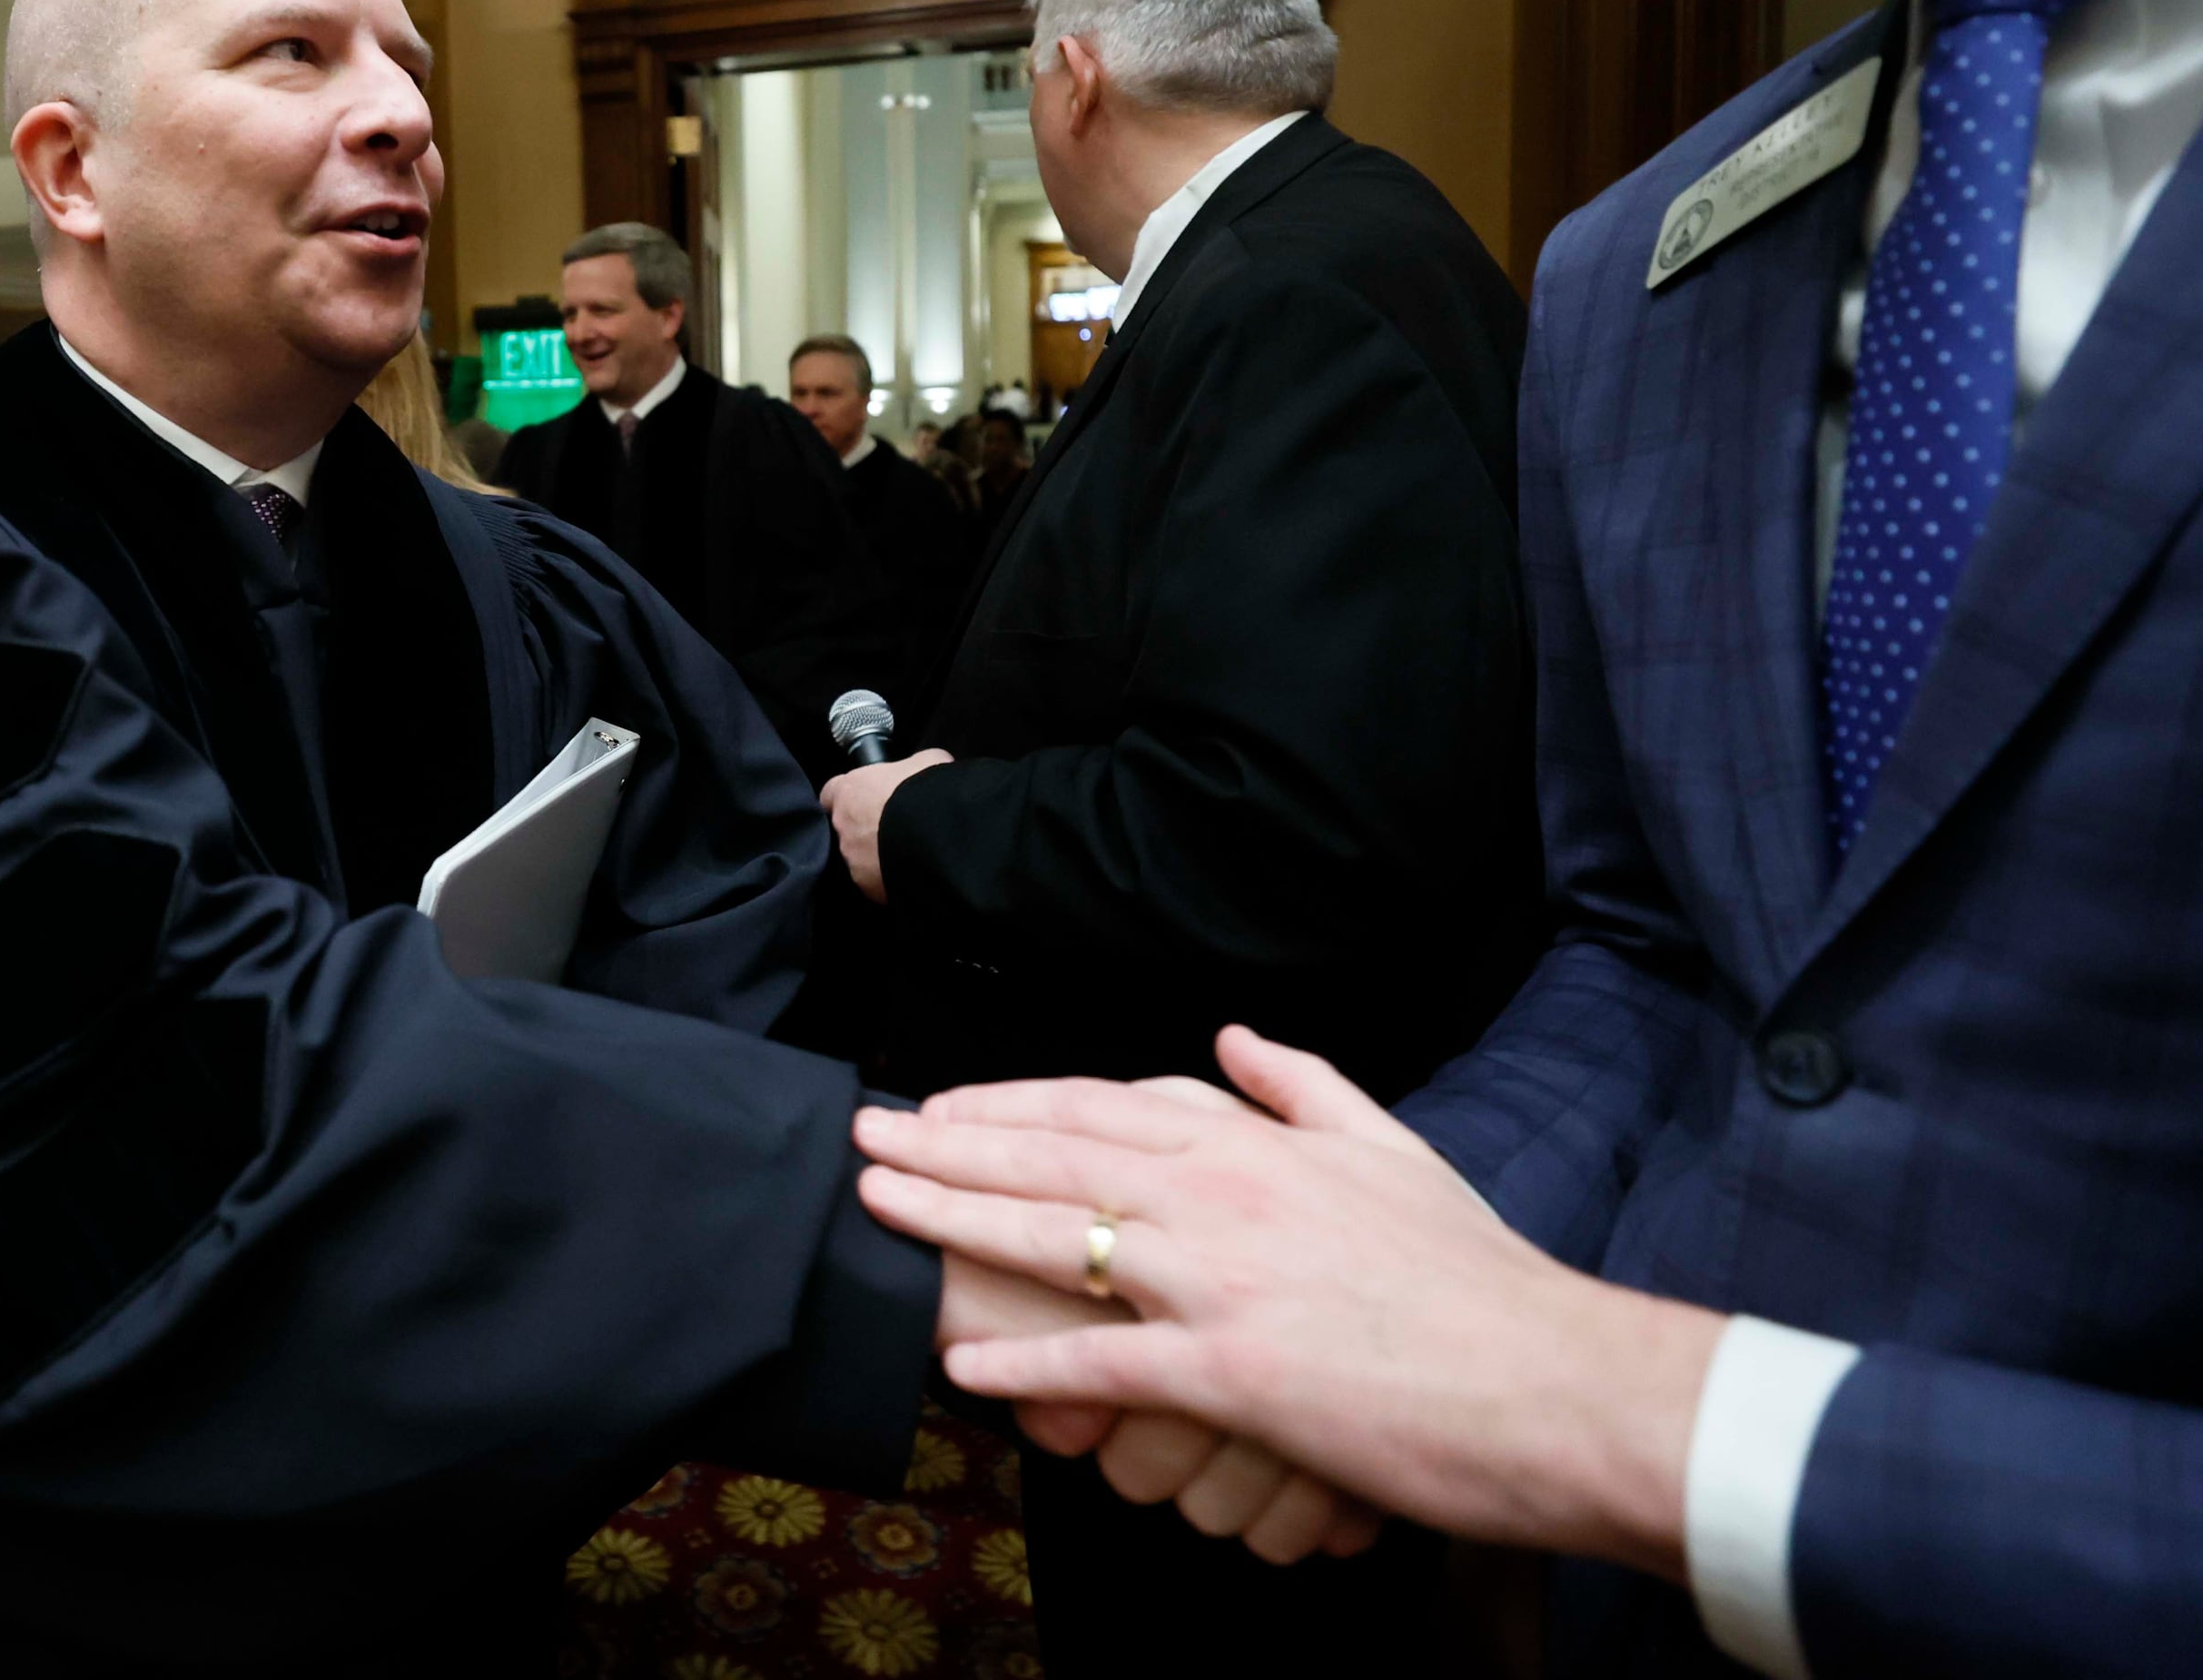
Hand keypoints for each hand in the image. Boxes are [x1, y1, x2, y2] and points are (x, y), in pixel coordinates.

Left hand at [818, 748, 949, 900]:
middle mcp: (843, 825)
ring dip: (877, 857)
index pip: (831, 793)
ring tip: (907, 856)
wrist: (941, 835)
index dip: (847, 797)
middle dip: (866, 830)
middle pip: (847, 828)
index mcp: (850, 790)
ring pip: (860, 859)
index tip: (863, 801)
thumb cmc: (928, 789)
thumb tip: (921, 772)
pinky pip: (876, 883)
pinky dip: (889, 880)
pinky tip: (912, 874)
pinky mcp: (868, 887)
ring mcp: (853, 859)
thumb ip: (913, 767)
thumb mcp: (928, 762)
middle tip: (895, 830)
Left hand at [855, 1025, 1724, 1577]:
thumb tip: (1233, 1037)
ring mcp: (1225, 1284)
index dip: (1007, 1104)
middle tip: (863, 1139)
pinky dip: (1030, 1367)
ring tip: (879, 1210)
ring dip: (955, 1223)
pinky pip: (1108, 1364)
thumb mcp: (1393, 1153)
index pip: (1102, 1108)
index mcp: (1259, 1148)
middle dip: (948, 1146)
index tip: (937, 1104)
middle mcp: (1227, 1199)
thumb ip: (1305, 1088)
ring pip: (1062, 1241)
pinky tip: (963, 1368)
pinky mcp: (1235, 1374)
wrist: (1556, 1382)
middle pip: (1057, 1160)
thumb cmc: (1480, 1281)